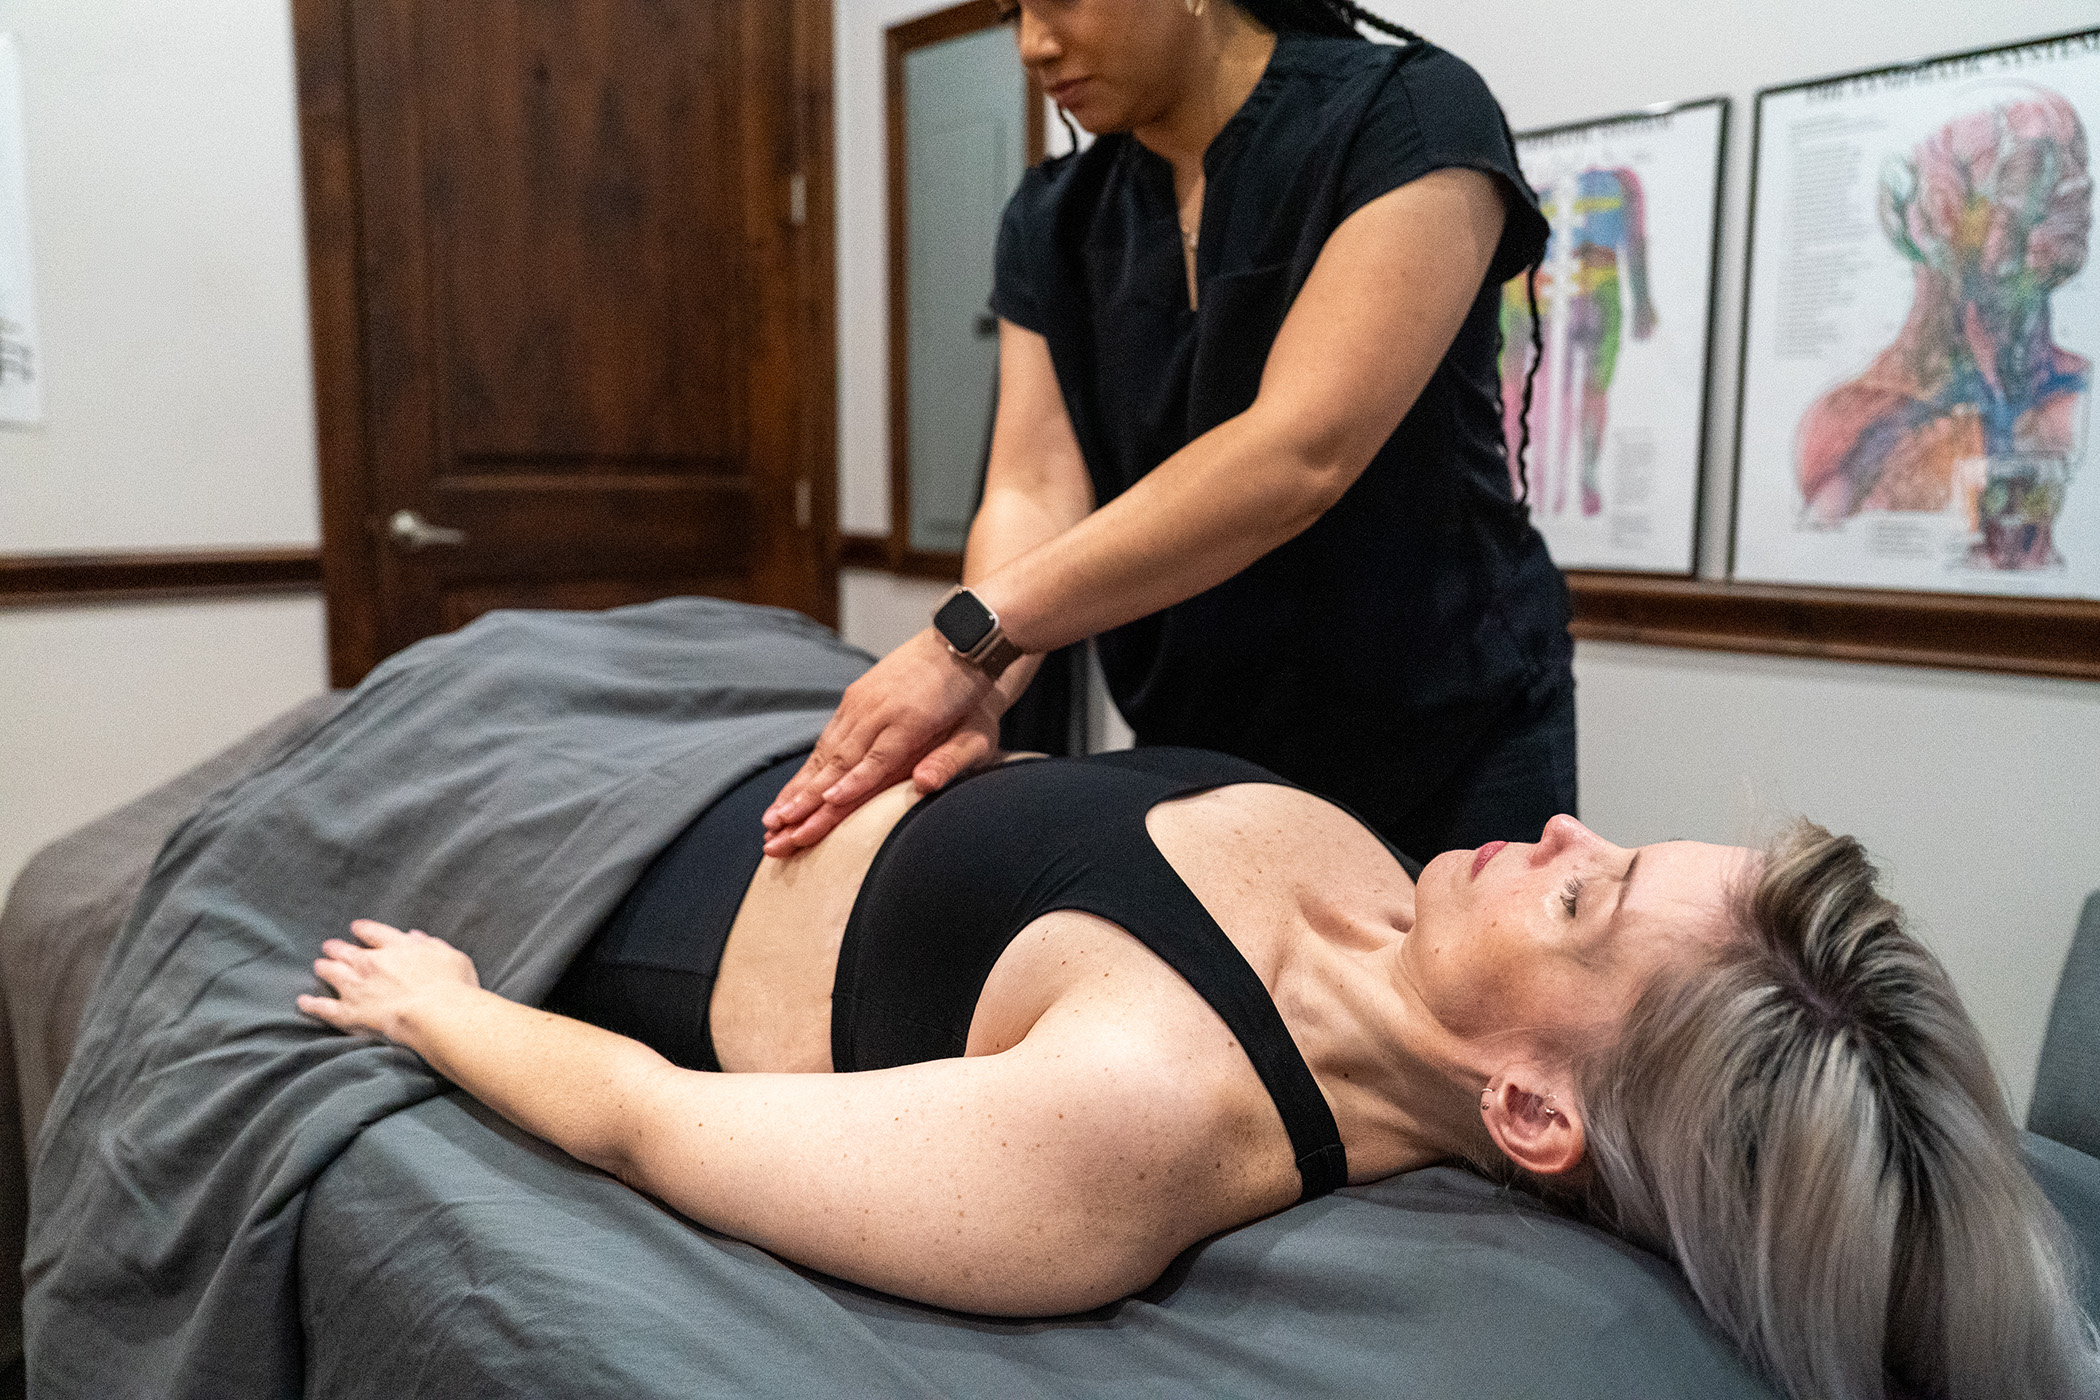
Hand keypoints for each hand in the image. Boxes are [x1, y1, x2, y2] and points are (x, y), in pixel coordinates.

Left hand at [298, 919, 479, 1043]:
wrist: (437, 1015)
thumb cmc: (453, 987)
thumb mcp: (452, 957)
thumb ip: (432, 945)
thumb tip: (417, 937)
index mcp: (397, 946)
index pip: (373, 932)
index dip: (363, 929)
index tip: (356, 928)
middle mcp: (371, 962)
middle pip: (346, 950)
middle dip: (337, 947)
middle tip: (330, 946)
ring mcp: (357, 987)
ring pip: (332, 973)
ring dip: (324, 968)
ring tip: (319, 966)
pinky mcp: (349, 1012)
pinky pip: (323, 1007)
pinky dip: (311, 1004)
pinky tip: (303, 1001)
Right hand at [762, 628, 1006, 855]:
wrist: (960, 639)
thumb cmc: (970, 693)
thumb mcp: (974, 730)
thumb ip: (949, 759)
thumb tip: (924, 785)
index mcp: (909, 720)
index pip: (875, 761)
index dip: (851, 786)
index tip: (825, 808)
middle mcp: (877, 709)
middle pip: (839, 760)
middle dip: (807, 798)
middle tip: (778, 829)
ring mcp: (862, 701)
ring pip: (826, 750)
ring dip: (799, 786)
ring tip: (774, 817)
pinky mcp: (856, 696)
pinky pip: (829, 735)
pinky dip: (811, 764)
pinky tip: (796, 785)